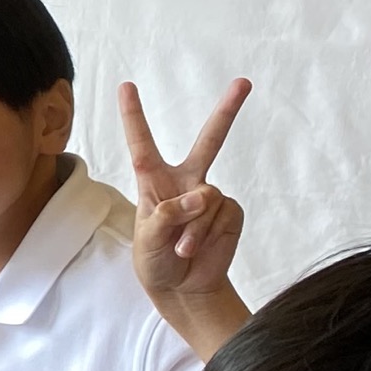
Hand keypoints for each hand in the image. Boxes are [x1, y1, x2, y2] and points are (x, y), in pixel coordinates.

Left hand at [122, 78, 250, 300]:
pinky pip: (219, 215)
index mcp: (154, 181)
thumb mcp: (147, 238)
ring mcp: (210, 196)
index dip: (134, 115)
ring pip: (205, 199)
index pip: (142, 143)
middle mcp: (185, 182)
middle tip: (243, 82)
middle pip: (209, 141)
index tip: (126, 86)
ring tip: (180, 248)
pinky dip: (204, 234)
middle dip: (227, 111)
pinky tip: (196, 248)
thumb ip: (167, 213)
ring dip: (191, 228)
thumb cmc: (155, 259)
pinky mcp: (229, 212)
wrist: (182, 287)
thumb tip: (201, 195)